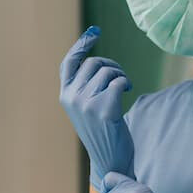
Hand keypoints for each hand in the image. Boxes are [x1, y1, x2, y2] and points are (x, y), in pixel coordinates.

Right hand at [59, 26, 134, 192]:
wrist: (110, 160)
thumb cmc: (102, 132)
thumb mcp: (86, 107)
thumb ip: (84, 87)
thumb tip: (96, 60)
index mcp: (65, 96)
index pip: (69, 63)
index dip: (81, 45)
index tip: (95, 31)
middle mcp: (72, 98)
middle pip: (94, 63)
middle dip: (111, 65)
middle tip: (121, 77)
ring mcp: (86, 103)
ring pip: (107, 71)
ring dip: (120, 75)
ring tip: (124, 87)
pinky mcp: (104, 108)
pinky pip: (118, 81)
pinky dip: (125, 83)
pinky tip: (127, 92)